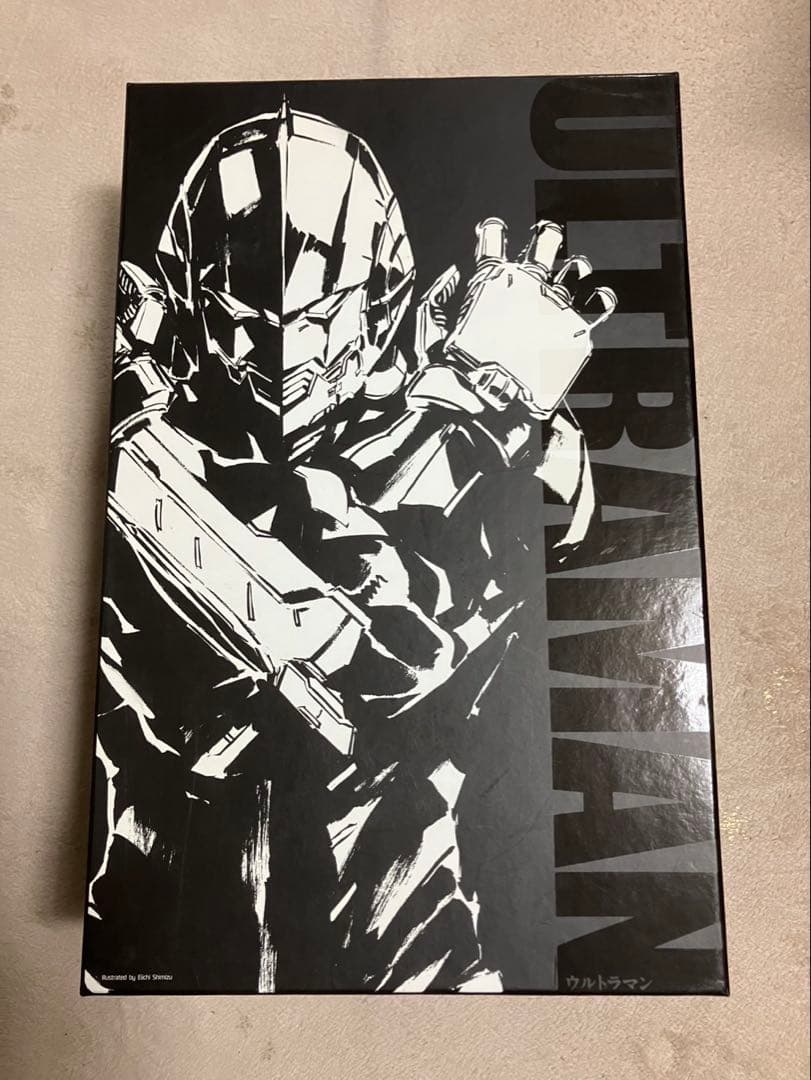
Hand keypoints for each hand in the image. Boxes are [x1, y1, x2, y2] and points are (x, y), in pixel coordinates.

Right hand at [415, 219, 615, 418]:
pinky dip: (599, 301)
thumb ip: (437, 300)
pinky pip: (596, 308)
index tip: (493, 235)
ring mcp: (554, 309)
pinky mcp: (575, 334)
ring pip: (575, 271)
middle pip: (544, 244)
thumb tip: (453, 276)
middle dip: (545, 240)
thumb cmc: (452, 374)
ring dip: (575, 270)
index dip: (493, 233)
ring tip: (575, 274)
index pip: (493, 240)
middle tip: (545, 241)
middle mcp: (526, 288)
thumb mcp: (429, 333)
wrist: (484, 409)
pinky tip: (598, 299)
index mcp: (489, 282)